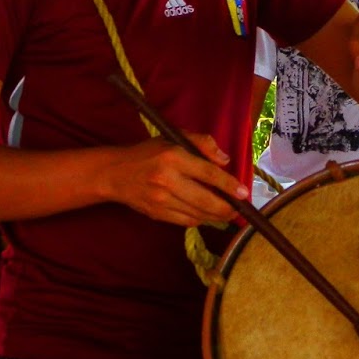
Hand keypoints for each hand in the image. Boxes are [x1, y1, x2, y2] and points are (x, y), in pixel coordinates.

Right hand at [105, 135, 243, 226]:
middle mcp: (167, 180)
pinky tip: (205, 214)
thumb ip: (202, 143)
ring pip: (198, 214)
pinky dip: (200, 219)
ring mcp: (160, 200)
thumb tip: (225, 160)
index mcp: (173, 157)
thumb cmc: (148, 152)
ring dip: (216, 216)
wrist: (115, 173)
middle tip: (238, 209)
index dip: (229, 185)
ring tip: (226, 212)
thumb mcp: (174, 137)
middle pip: (206, 200)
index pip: (209, 173)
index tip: (243, 193)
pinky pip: (185, 222)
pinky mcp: (156, 214)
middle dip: (227, 208)